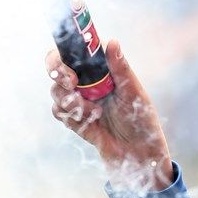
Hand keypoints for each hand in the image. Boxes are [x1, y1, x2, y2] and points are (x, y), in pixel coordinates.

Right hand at [46, 41, 172, 192]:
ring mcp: (78, 100)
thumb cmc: (142, 120)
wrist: (138, 155)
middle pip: (56, 69)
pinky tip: (90, 122)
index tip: (71, 63)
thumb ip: (121, 69)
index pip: (72, 51)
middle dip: (58, 74)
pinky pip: (59, 113)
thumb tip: (112, 42)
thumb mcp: (134, 93)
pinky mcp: (74, 119)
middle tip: (72, 84)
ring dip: (72, 102)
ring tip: (96, 112)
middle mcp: (86, 82)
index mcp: (101, 70)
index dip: (63, 53)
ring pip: (56, 92)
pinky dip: (72, 117)